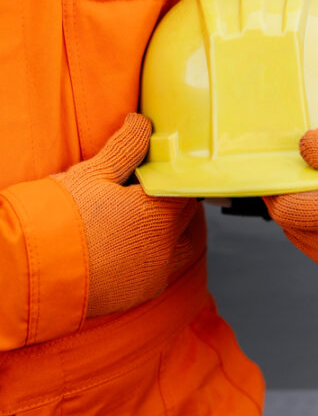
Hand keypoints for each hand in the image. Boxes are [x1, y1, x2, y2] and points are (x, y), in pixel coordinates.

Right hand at [54, 113, 196, 316]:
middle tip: (158, 191)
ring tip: (155, 219)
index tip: (166, 170)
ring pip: (181, 246)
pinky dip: (159, 255)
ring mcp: (154, 273)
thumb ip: (127, 147)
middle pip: (186, 216)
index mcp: (159, 213)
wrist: (32, 271)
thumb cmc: (61, 218)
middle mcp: (164, 246)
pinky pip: (162, 269)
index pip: (186, 187)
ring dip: (176, 231)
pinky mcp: (140, 293)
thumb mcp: (94, 173)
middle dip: (176, 201)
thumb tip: (142, 123)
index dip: (176, 175)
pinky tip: (137, 245)